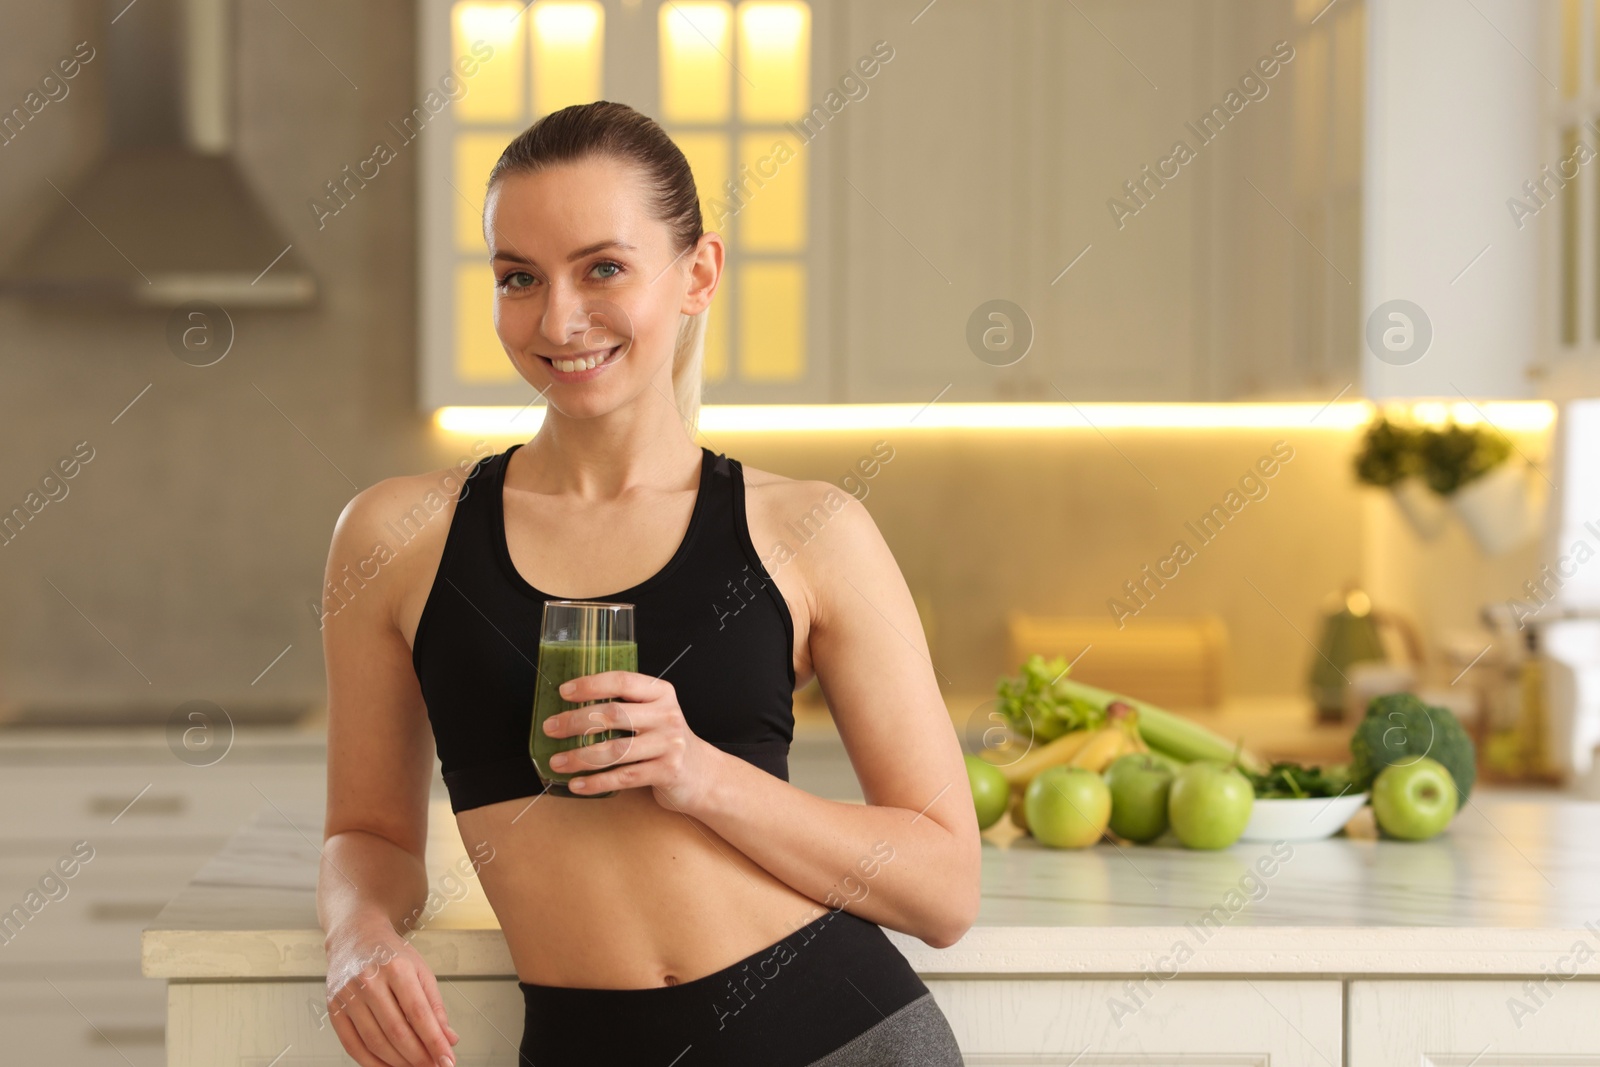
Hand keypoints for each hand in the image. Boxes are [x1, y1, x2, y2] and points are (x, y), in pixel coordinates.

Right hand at [326, 924, 458, 1066]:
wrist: (356, 937)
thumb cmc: (391, 955)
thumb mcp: (420, 971)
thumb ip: (435, 1006)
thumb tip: (449, 1039)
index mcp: (396, 967)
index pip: (419, 1013)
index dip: (434, 1041)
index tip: (448, 1060)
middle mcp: (369, 981)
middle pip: (396, 1031)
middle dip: (418, 1056)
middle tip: (434, 1066)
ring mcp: (348, 996)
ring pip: (375, 1042)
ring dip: (398, 1063)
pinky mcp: (333, 1009)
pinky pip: (352, 1046)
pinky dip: (372, 1063)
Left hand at [543, 670, 719, 811]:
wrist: (704, 774)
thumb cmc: (667, 741)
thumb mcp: (655, 714)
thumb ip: (626, 706)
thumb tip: (572, 707)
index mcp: (661, 693)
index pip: (622, 681)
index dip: (590, 684)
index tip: (564, 692)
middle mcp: (667, 715)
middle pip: (613, 715)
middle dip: (575, 722)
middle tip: (551, 728)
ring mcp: (669, 744)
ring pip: (615, 750)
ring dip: (579, 757)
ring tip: (557, 762)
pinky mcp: (667, 772)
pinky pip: (623, 777)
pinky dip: (596, 783)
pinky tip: (577, 785)